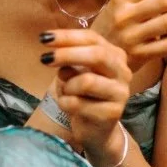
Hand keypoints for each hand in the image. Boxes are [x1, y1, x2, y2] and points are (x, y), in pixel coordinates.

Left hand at [42, 28, 133, 155]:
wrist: (96, 129)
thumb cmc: (84, 95)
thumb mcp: (76, 72)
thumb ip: (69, 59)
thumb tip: (52, 50)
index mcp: (115, 56)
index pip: (92, 39)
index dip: (67, 37)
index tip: (43, 38)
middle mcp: (123, 72)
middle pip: (97, 55)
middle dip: (67, 54)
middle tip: (44, 58)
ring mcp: (120, 93)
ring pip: (86, 81)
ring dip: (67, 86)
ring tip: (66, 92)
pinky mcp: (112, 113)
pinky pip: (78, 103)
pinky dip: (65, 103)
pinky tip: (68, 106)